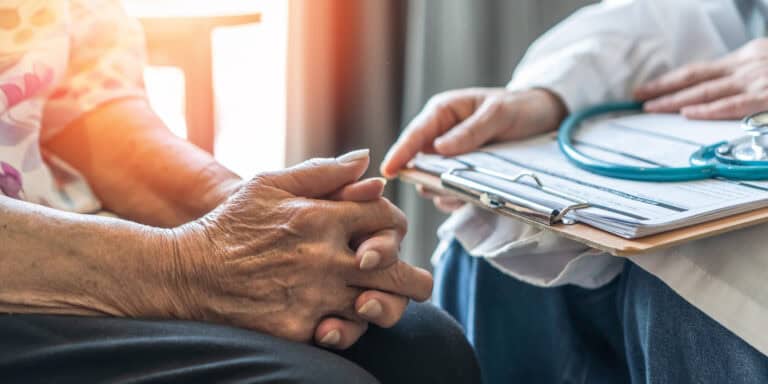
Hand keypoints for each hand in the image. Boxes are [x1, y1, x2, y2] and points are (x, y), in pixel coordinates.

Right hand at [167, 151, 432, 348]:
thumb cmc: (232, 224)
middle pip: (397, 272)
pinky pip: (345, 334)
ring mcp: (314, 296)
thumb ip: (323, 172)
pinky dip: (350, 330)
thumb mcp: (271, 183)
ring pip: (377, 308)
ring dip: (385, 306)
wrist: (189, 273)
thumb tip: (366, 160)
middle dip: (416, 280)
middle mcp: (325, 258)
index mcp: (322, 218)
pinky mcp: (299, 328)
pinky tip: (343, 321)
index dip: (396, 225)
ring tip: (380, 302)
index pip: (386, 219)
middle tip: (418, 284)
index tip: (389, 233)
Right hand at [380, 87, 566, 211]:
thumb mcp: (499, 114)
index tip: (388, 171)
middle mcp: (441, 135)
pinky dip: (455, 198)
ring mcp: (450, 157)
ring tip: (464, 193)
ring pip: (431, 180)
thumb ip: (471, 131)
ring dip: (443, 190)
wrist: (544, 117)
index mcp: (443, 113)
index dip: (400, 153)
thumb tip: (440, 149)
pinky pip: (448, 191)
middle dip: (426, 178)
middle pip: (418, 162)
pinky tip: (470, 197)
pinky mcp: (461, 173)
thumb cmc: (520, 107)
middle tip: (443, 188)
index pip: (415, 134)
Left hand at [635, 38, 767, 119]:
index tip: (650, 88)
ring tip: (651, 107)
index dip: (670, 80)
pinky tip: (687, 113)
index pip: (699, 70)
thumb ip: (743, 74)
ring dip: (674, 100)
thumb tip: (721, 85)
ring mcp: (753, 82)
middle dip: (662, 87)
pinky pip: (732, 105)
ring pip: (705, 91)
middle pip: (693, 77)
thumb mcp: (766, 62)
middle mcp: (744, 67)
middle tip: (638, 95)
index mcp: (744, 58)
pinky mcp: (765, 97)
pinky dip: (708, 110)